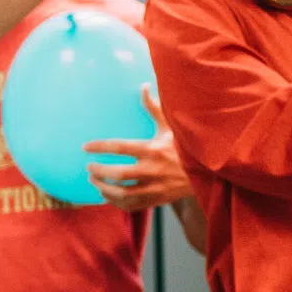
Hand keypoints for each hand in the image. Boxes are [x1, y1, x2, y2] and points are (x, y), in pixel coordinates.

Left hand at [82, 89, 190, 209]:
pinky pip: (131, 205)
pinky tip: (107, 196)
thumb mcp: (170, 126)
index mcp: (153, 149)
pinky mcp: (157, 200)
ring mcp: (155, 187)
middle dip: (98, 171)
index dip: (99, 146)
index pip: (119, 147)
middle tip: (88, 167)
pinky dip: (116, 203)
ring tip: (94, 182)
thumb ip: (154, 108)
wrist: (206, 172)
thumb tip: (143, 86)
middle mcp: (153, 169)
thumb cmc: (184, 146)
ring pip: (122, 193)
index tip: (85, 147)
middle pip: (118, 174)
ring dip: (104, 189)